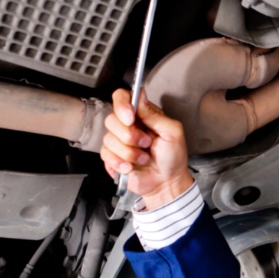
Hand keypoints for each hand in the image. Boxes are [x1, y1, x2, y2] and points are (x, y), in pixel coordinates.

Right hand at [101, 88, 193, 209]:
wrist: (166, 182)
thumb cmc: (173, 157)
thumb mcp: (172, 132)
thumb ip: (155, 115)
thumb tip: (140, 95)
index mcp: (142, 115)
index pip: (122, 97)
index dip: (122, 105)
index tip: (130, 118)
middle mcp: (127, 125)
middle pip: (112, 119)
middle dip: (130, 136)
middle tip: (147, 143)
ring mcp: (118, 141)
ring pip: (109, 139)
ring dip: (130, 152)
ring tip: (144, 158)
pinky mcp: (111, 157)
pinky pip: (106, 154)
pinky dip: (121, 162)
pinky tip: (132, 166)